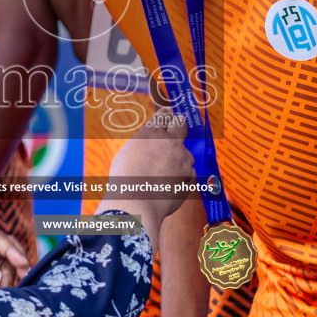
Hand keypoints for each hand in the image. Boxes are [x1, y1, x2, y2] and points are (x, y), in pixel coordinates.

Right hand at [105, 113, 191, 230]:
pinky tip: (169, 184)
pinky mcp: (190, 177)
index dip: (166, 115)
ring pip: (185, 154)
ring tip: (163, 171)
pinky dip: (181, 176)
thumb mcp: (129, 152)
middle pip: (181, 125)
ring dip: (179, 158)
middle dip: (178, 125)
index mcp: (153, 134)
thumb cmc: (126, 178)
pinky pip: (188, 173)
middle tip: (176, 125)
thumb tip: (152, 143)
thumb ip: (145, 143)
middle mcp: (172, 143)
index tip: (168, 114)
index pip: (163, 117)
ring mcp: (183, 160)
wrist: (136, 202)